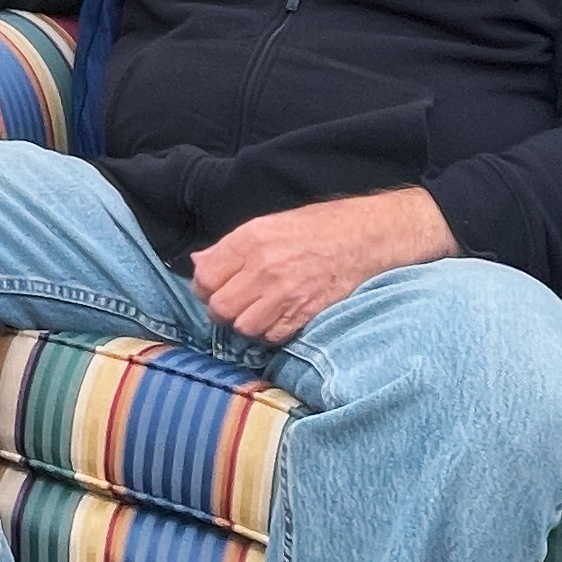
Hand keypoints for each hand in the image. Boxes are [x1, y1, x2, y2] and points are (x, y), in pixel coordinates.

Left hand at [186, 186, 455, 345]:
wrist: (363, 237)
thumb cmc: (316, 227)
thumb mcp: (268, 224)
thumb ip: (230, 247)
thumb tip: (198, 263)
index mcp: (251, 239)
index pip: (205, 277)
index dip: (205, 287)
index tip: (213, 288)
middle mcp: (265, 267)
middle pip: (220, 308)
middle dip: (222, 310)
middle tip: (234, 304)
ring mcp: (286, 293)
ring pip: (244, 327)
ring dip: (246, 323)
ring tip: (257, 311)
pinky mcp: (305, 313)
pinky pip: (272, 336)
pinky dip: (271, 332)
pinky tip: (278, 317)